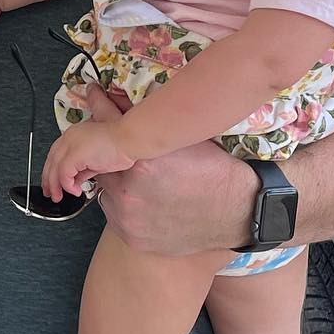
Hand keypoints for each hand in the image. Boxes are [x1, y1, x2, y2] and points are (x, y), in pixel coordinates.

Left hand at [41, 117, 134, 198]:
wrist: (130, 139)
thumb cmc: (120, 146)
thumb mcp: (96, 160)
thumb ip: (83, 170)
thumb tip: (75, 181)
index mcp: (74, 135)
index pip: (55, 154)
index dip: (51, 170)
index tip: (51, 182)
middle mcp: (69, 137)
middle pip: (51, 161)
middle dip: (48, 179)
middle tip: (49, 192)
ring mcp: (71, 144)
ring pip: (55, 168)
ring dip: (55, 185)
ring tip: (58, 196)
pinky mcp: (75, 153)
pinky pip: (64, 172)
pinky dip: (67, 185)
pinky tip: (74, 191)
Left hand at [85, 86, 253, 254]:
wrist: (240, 212)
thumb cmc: (216, 170)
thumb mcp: (184, 140)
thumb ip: (150, 126)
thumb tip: (120, 101)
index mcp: (142, 162)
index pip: (106, 131)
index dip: (100, 114)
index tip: (92, 96)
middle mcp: (129, 191)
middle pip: (102, 165)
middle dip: (112, 159)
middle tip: (131, 158)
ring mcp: (129, 218)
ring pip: (106, 192)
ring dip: (117, 185)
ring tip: (145, 185)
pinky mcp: (132, 237)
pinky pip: (115, 216)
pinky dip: (124, 208)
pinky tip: (147, 203)